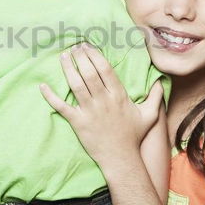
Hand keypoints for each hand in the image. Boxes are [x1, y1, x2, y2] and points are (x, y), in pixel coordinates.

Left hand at [39, 43, 163, 167]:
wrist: (120, 158)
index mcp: (118, 96)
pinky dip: (51, 96)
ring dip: (68, 69)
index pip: (105, 69)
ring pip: (76, 85)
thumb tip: (161, 82)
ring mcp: (89, 111)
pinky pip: (62, 107)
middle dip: (80, 57)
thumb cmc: (133, 136)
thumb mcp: (149, 115)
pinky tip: (43, 86)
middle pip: (89, 73)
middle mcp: (103, 101)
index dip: (95, 55)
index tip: (87, 46)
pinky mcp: (78, 122)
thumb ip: (155, 97)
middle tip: (74, 48)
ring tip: (63, 57)